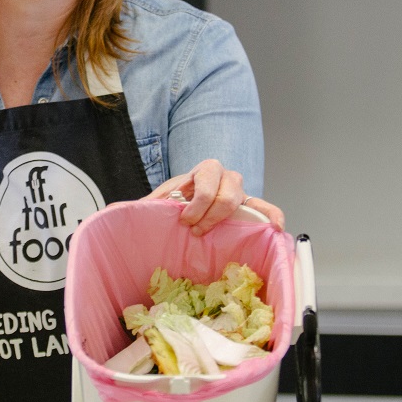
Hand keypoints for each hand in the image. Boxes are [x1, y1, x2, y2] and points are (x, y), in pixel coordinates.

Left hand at [145, 158, 285, 235]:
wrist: (189, 199)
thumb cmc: (177, 199)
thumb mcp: (160, 198)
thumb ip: (148, 203)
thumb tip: (125, 211)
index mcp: (206, 170)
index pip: (207, 184)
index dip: (196, 205)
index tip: (185, 220)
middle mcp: (226, 177)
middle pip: (227, 195)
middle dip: (209, 215)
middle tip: (196, 230)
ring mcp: (240, 191)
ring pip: (244, 201)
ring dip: (228, 219)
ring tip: (211, 232)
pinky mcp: (250, 206)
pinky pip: (267, 208)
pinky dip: (273, 216)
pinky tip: (276, 229)